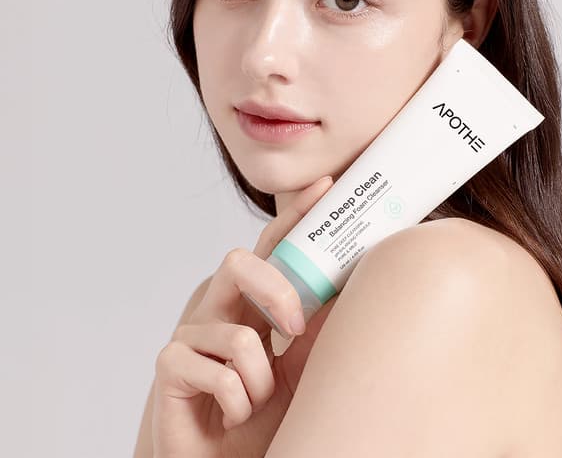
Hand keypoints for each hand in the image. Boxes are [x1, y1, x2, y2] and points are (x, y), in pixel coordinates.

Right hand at [151, 175, 335, 457]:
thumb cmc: (263, 415)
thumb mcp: (302, 367)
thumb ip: (317, 327)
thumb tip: (351, 285)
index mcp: (251, 300)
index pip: (272, 247)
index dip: (294, 214)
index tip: (323, 187)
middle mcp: (219, 306)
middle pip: (239, 262)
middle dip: (276, 292)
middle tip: (295, 329)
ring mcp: (190, 333)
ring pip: (238, 335)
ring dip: (259, 382)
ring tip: (254, 403)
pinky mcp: (170, 365)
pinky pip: (218, 372)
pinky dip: (238, 402)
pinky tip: (230, 414)